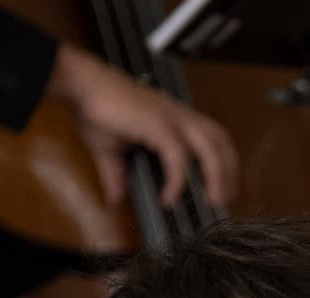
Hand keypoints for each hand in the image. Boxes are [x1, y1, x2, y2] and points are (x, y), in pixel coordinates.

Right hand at [47, 44, 239, 208]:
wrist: (80, 84)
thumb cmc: (95, 107)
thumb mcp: (109, 149)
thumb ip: (117, 175)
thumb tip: (114, 197)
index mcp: (173, 117)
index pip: (212, 137)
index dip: (224, 162)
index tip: (223, 186)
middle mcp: (177, 115)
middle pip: (220, 141)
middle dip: (230, 171)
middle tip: (225, 199)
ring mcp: (170, 118)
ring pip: (210, 147)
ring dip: (216, 176)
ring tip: (212, 201)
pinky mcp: (157, 124)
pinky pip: (178, 156)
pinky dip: (178, 180)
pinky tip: (169, 197)